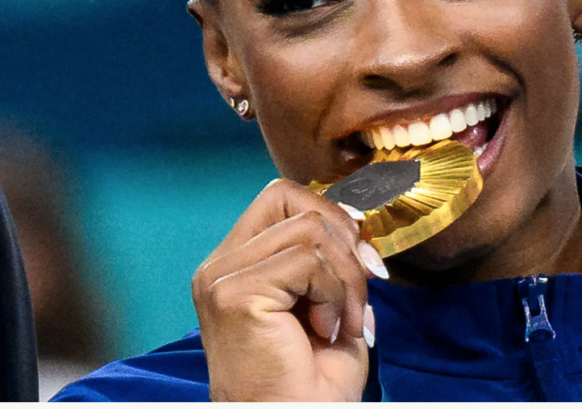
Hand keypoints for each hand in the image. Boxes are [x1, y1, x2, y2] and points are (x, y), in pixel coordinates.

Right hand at [192, 178, 381, 400]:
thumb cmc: (311, 386)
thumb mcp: (330, 306)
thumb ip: (334, 260)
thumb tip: (359, 223)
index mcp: (236, 264)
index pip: (282, 198)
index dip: (331, 215)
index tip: (362, 259)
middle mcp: (219, 266)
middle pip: (289, 196)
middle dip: (342, 237)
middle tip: (359, 289)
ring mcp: (221, 278)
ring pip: (309, 228)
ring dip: (345, 277)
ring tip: (341, 322)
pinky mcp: (233, 293)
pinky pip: (307, 260)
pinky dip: (333, 294)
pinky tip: (325, 331)